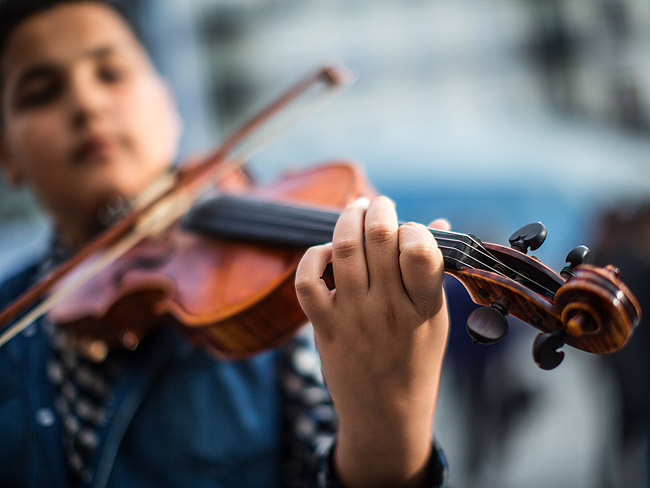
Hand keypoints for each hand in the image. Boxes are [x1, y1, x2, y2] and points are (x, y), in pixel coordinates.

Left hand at [295, 196, 448, 487]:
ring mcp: (353, 317)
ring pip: (342, 251)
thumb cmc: (415, 361)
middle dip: (379, 210)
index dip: (413, 228)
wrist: (385, 414)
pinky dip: (313, 257)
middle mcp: (387, 309)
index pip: (420, 251)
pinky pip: (308, 282)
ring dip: (347, 220)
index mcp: (423, 306)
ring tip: (355, 209)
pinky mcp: (324, 327)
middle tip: (380, 205)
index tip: (410, 229)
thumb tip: (436, 222)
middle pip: (378, 239)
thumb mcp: (435, 318)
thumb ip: (433, 270)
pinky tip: (326, 253)